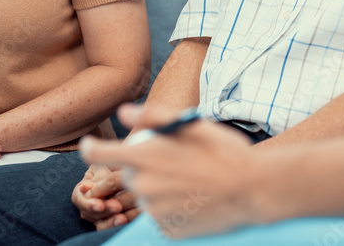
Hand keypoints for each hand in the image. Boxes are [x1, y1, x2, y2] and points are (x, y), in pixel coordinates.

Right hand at [71, 165, 140, 229]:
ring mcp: (98, 215)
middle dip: (104, 211)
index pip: (80, 199)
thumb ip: (98, 177)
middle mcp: (87, 205)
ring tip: (122, 218)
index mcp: (82, 190)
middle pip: (90, 213)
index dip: (89, 203)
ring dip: (111, 220)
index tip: (100, 205)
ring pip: (100, 222)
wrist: (127, 169)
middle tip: (117, 207)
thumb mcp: (104, 166)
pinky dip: (116, 225)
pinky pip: (110, 227)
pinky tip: (125, 221)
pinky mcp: (111, 220)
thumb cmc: (112, 164)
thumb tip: (85, 188)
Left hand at [81, 104, 254, 238]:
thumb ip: (153, 115)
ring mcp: (155, 212)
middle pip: (129, 176)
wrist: (253, 188)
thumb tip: (124, 112)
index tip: (90, 146)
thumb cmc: (224, 151)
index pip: (100, 155)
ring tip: (190, 180)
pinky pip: (161, 215)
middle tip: (175, 161)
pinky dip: (171, 207)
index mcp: (146, 158)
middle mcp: (145, 187)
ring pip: (146, 196)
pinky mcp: (168, 230)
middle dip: (144, 167)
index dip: (91, 149)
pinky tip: (193, 198)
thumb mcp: (191, 124)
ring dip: (159, 188)